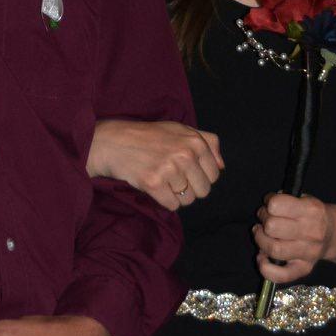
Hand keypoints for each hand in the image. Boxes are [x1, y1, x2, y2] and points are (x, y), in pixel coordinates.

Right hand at [89, 118, 222, 210]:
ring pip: (188, 200)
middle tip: (172, 178)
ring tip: (162, 181)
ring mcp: (169, 169)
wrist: (113, 142)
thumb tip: (222, 166)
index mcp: (195, 141)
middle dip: (189, 188)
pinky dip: (164, 201)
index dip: (200, 176)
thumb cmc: (148, 136)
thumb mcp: (180, 129)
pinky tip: (154, 187)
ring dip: (175, 195)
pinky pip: (172, 206)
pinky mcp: (153, 183)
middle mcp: (185, 155)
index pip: (214, 175)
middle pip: (203, 191)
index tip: (185, 171)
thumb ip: (207, 142)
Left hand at [253, 192, 334, 284]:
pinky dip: (265, 268)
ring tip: (262, 235)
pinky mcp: (304, 269)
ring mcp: (308, 253)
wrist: (333, 233)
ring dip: (261, 241)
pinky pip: (281, 275)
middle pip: (272, 227)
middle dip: (263, 221)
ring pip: (273, 249)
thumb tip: (267, 206)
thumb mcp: (304, 199)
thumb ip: (285, 199)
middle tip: (266, 220)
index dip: (268, 203)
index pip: (276, 205)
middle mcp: (312, 232)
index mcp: (311, 210)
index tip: (270, 205)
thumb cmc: (311, 215)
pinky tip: (262, 257)